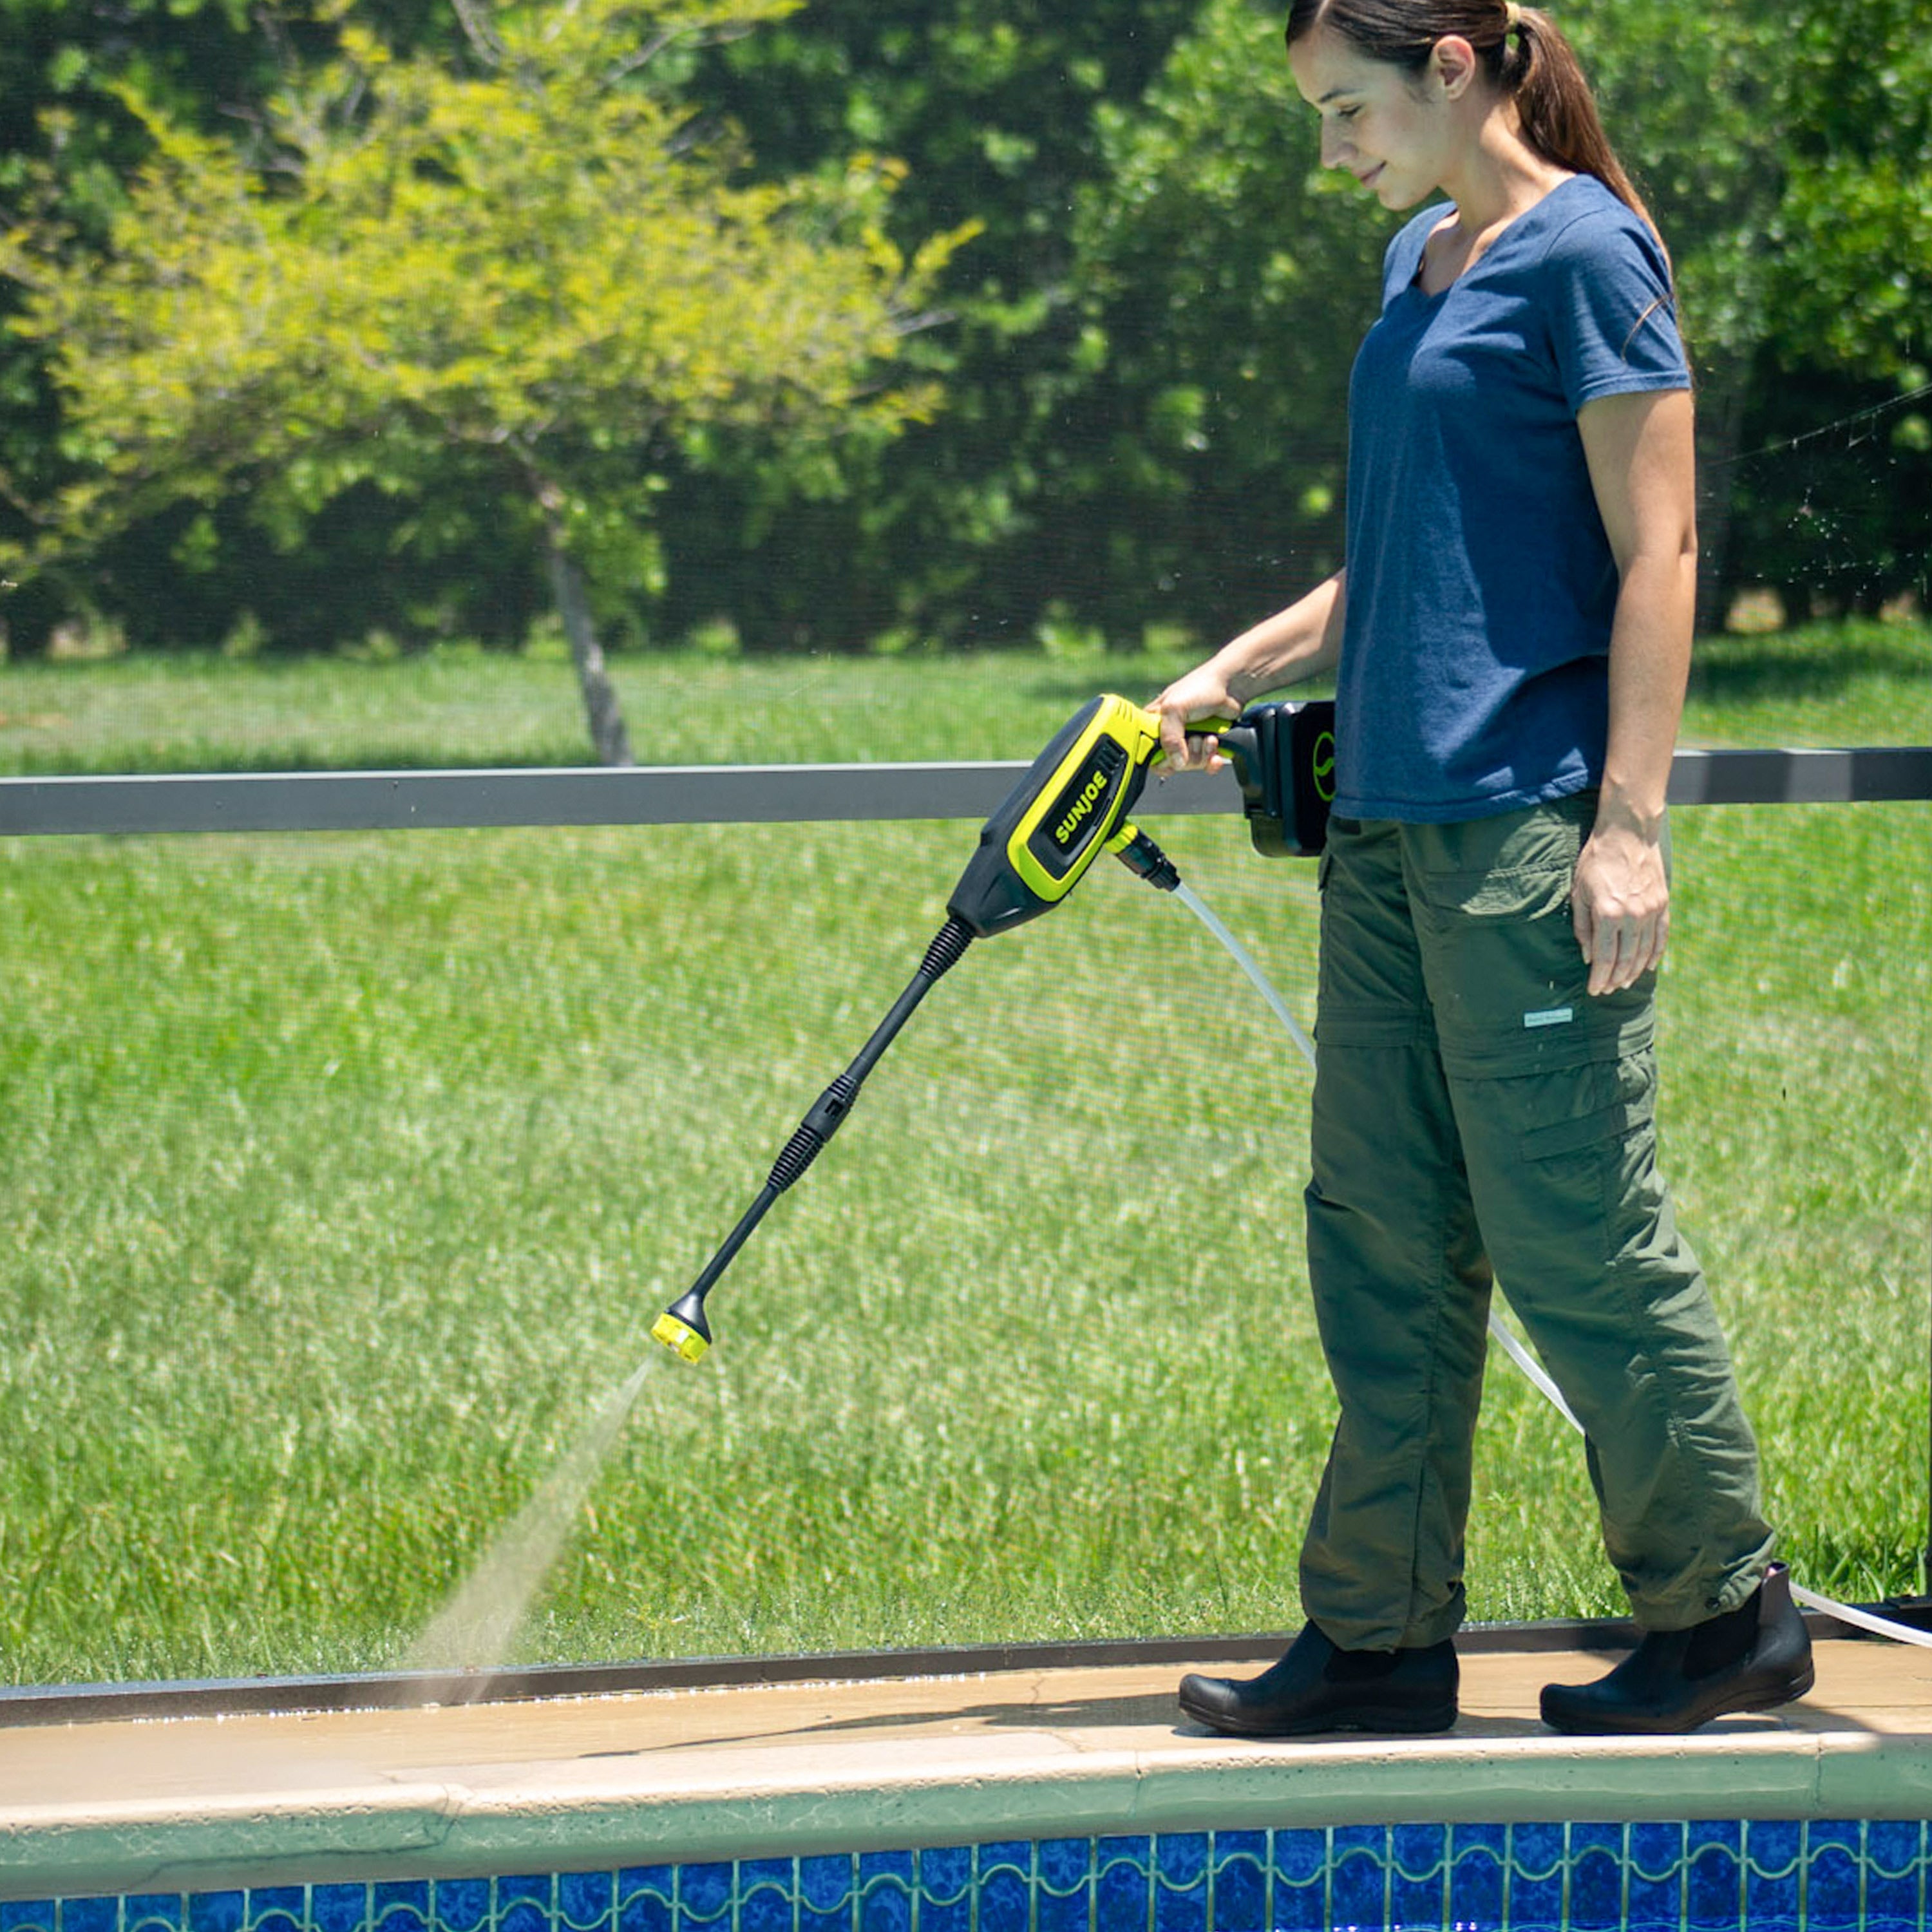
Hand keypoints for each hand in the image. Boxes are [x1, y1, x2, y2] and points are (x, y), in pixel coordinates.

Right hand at [1148, 669, 1239, 772]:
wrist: (1233, 685)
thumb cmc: (1201, 687)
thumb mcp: (1175, 708)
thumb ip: (1169, 737)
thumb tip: (1176, 763)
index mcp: (1155, 723)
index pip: (1147, 753)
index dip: (1159, 758)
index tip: (1171, 754)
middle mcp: (1170, 734)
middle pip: (1171, 763)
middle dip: (1187, 754)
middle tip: (1195, 738)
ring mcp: (1188, 740)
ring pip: (1191, 764)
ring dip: (1203, 753)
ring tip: (1209, 737)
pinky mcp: (1205, 745)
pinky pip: (1205, 764)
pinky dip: (1212, 760)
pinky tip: (1215, 747)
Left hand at [1571, 818, 1668, 995]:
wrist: (1628, 834)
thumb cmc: (1596, 862)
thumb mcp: (1579, 893)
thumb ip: (1583, 927)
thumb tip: (1588, 956)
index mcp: (1607, 913)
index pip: (1603, 957)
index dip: (1598, 977)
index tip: (1593, 990)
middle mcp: (1632, 915)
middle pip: (1625, 959)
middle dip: (1615, 979)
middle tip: (1607, 990)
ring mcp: (1651, 910)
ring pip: (1644, 951)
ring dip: (1633, 971)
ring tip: (1623, 983)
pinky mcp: (1663, 904)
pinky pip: (1661, 936)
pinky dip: (1654, 954)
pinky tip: (1647, 966)